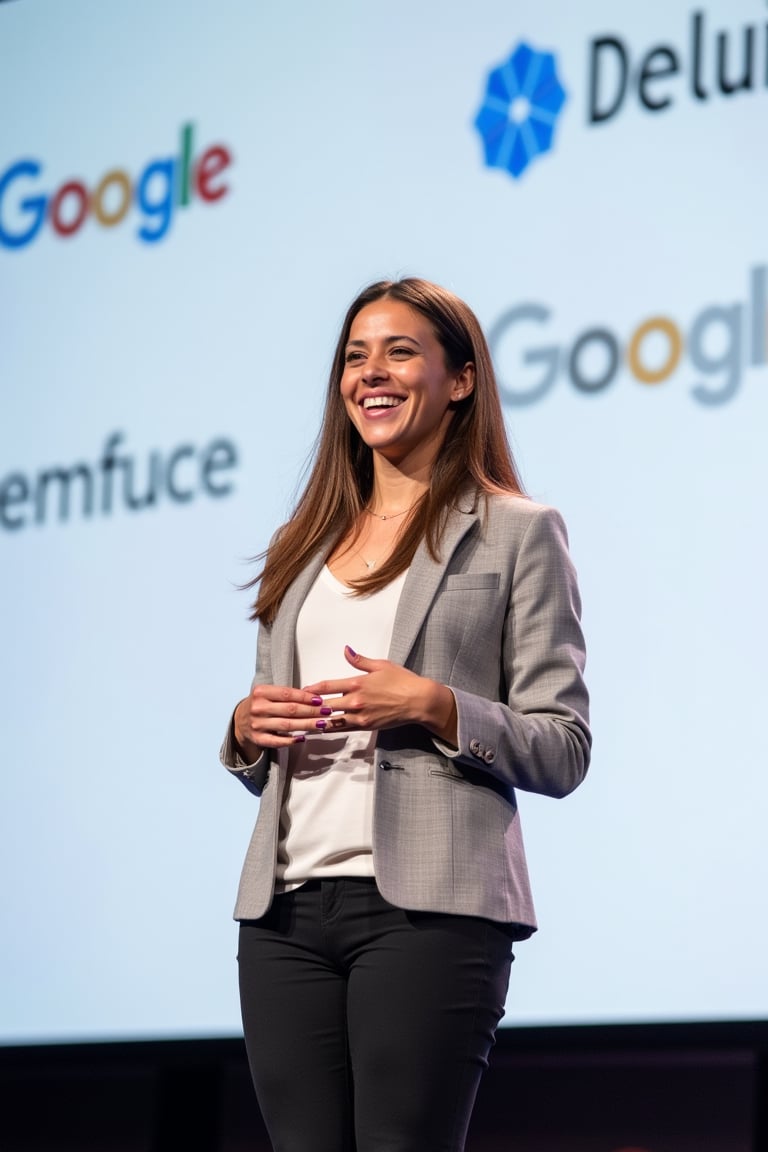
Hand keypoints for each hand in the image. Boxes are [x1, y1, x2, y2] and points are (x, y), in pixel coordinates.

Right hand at [233, 685, 334, 755]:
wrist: (240, 720)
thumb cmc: (260, 704)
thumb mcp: (268, 693)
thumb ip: (287, 695)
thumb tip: (314, 698)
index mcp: (261, 692)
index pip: (287, 694)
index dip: (306, 697)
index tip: (320, 700)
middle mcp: (258, 708)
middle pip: (290, 710)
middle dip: (312, 711)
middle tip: (327, 711)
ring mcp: (257, 724)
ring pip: (287, 725)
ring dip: (307, 725)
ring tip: (322, 724)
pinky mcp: (258, 739)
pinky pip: (277, 741)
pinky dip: (291, 740)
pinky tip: (303, 738)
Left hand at [302, 646, 456, 743]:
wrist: (419, 701)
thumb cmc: (402, 681)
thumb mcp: (381, 665)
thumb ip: (359, 660)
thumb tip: (345, 650)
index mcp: (357, 683)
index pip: (327, 686)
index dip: (311, 689)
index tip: (301, 690)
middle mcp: (355, 701)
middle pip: (325, 705)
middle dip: (309, 707)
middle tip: (293, 708)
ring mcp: (360, 716)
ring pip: (331, 720)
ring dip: (316, 720)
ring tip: (301, 722)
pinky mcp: (366, 727)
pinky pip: (343, 729)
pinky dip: (330, 729)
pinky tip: (320, 729)